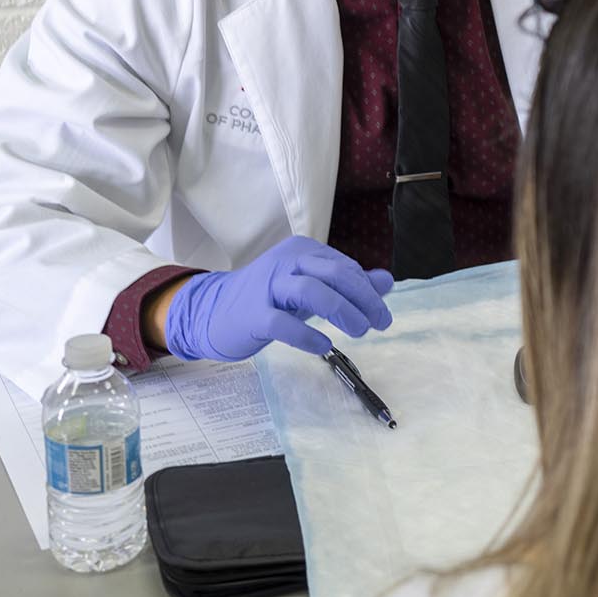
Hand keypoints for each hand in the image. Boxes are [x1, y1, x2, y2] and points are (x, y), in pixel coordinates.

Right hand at [164, 236, 393, 362]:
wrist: (211, 312)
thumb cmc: (268, 299)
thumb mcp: (310, 286)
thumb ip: (348, 283)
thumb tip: (386, 281)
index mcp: (302, 251)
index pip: (345, 267)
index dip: (368, 291)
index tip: (380, 312)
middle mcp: (286, 262)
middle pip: (335, 273)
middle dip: (364, 299)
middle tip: (380, 323)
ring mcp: (267, 287)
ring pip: (312, 291)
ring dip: (343, 312)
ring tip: (360, 331)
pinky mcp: (252, 314)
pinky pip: (283, 323)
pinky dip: (307, 335)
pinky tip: (324, 345)